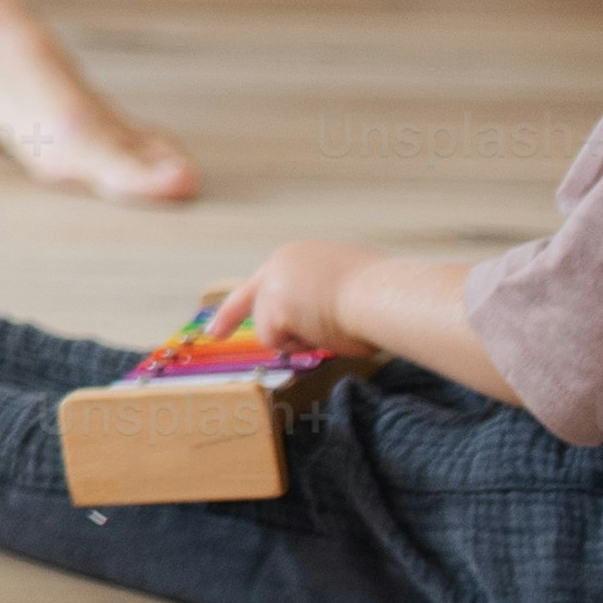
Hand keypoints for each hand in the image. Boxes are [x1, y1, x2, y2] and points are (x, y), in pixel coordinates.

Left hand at [226, 240, 379, 355]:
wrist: (387, 296)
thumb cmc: (385, 296)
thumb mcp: (350, 285)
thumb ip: (325, 296)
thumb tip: (328, 320)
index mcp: (303, 256)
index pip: (272, 277)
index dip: (256, 296)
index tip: (245, 303)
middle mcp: (282, 263)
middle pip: (248, 294)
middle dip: (228, 316)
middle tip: (214, 333)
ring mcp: (274, 283)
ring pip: (271, 330)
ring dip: (299, 340)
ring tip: (333, 329)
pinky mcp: (273, 307)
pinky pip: (277, 342)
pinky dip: (299, 346)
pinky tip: (323, 333)